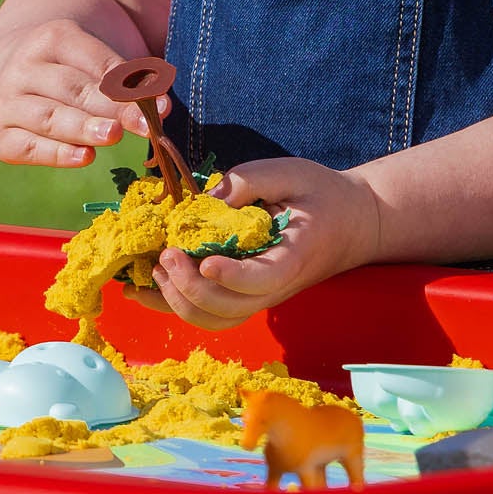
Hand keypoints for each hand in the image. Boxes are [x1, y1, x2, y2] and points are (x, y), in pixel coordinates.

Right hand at [0, 16, 152, 168]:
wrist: (14, 75)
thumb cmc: (75, 69)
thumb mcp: (100, 57)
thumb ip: (132, 76)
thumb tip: (163, 104)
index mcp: (53, 37)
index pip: (98, 64)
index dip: (131, 86)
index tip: (163, 106)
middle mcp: (23, 67)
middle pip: (74, 89)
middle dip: (112, 108)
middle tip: (144, 124)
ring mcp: (6, 101)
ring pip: (49, 116)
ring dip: (83, 127)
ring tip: (113, 135)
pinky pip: (28, 146)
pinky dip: (56, 153)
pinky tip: (85, 157)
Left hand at [147, 158, 384, 327]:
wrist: (350, 223)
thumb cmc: (319, 193)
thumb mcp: (289, 173)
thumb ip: (247, 182)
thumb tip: (202, 200)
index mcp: (294, 255)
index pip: (264, 279)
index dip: (234, 277)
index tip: (207, 261)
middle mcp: (277, 286)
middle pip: (230, 309)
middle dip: (190, 287)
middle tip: (167, 253)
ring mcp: (260, 297)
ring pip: (215, 320)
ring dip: (178, 301)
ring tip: (155, 268)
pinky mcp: (244, 296)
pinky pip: (207, 313)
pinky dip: (171, 305)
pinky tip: (142, 288)